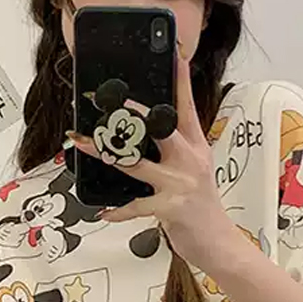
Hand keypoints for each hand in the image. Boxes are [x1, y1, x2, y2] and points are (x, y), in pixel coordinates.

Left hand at [68, 44, 231, 267]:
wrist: (219, 245)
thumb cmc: (201, 209)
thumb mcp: (193, 174)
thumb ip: (174, 155)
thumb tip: (142, 141)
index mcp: (196, 148)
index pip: (187, 108)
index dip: (181, 81)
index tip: (174, 56)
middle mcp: (189, 160)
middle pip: (160, 128)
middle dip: (132, 113)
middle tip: (108, 101)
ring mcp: (180, 183)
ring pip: (136, 162)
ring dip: (105, 153)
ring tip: (83, 144)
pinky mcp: (171, 208)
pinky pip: (136, 206)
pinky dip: (118, 211)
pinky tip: (104, 213)